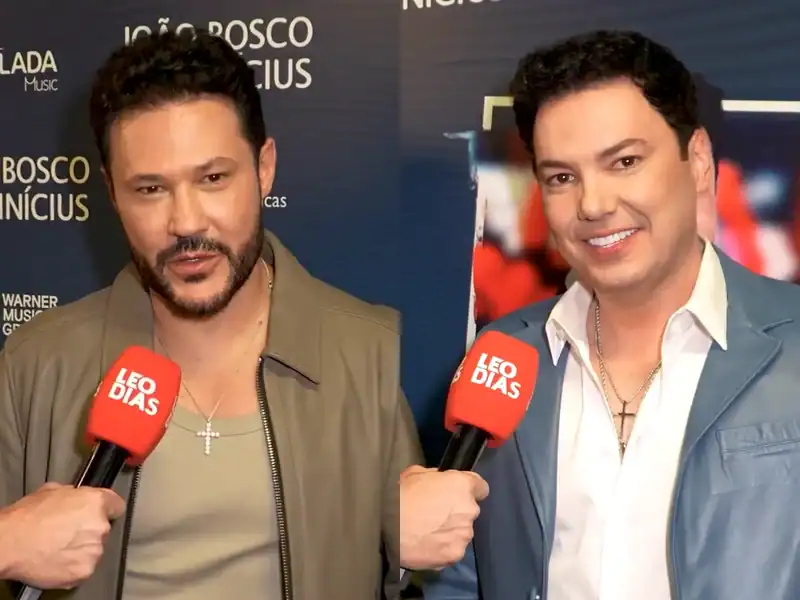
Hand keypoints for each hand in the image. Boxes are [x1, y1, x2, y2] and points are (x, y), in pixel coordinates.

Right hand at [0, 482, 125, 588]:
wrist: (9, 544)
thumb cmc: (26, 518)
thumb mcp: (52, 491)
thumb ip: (74, 494)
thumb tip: (77, 496)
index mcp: (96, 503)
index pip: (117, 505)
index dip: (107, 509)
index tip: (100, 513)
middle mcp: (100, 526)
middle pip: (103, 528)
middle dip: (89, 530)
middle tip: (67, 532)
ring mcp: (94, 551)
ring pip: (94, 549)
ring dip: (82, 549)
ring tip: (58, 547)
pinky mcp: (84, 571)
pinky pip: (84, 567)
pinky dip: (74, 565)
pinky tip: (57, 560)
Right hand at [399, 466, 488, 569]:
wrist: (387, 528)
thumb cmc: (400, 495)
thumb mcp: (416, 473)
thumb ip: (436, 477)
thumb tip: (440, 483)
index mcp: (462, 486)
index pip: (481, 487)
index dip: (469, 490)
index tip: (457, 494)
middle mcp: (469, 510)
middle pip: (469, 510)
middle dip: (457, 512)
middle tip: (435, 514)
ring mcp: (464, 535)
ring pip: (462, 532)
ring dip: (450, 531)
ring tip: (428, 532)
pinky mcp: (455, 555)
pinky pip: (452, 549)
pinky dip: (443, 548)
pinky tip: (426, 545)